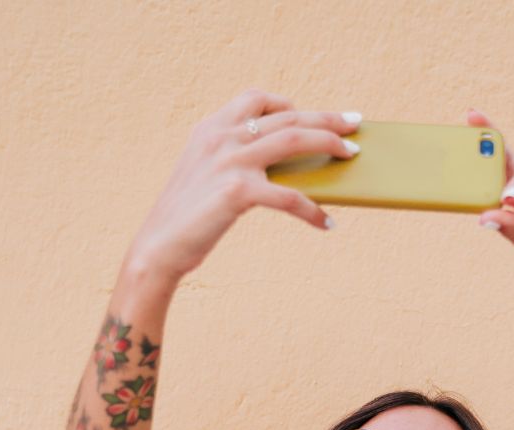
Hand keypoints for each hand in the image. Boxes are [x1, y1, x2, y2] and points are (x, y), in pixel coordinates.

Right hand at [128, 88, 360, 282]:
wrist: (158, 248)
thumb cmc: (186, 220)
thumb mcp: (206, 177)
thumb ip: (235, 162)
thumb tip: (281, 170)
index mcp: (210, 128)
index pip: (256, 99)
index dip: (290, 103)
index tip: (312, 113)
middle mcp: (221, 136)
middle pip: (286, 116)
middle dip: (326, 117)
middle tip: (355, 122)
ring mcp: (230, 161)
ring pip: (294, 140)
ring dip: (330, 143)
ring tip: (352, 155)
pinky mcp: (238, 191)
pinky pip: (290, 196)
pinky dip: (313, 211)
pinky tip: (327, 223)